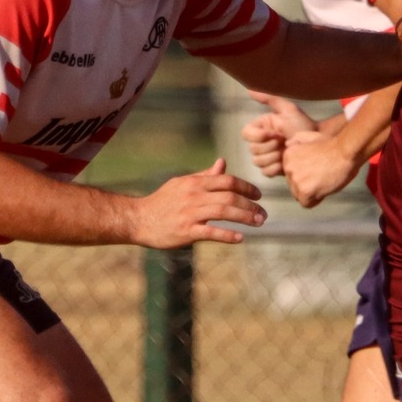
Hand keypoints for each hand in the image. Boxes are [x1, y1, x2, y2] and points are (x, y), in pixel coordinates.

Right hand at [130, 159, 265, 247]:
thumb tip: (223, 163)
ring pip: (224, 212)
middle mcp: (194, 196)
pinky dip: (227, 235)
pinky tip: (240, 238)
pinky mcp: (186, 231)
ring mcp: (190, 213)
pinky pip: (210, 232)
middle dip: (251, 205)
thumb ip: (205, 175)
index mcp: (195, 183)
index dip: (247, 187)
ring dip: (245, 217)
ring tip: (259, 223)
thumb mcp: (183, 183)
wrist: (137, 218)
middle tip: (263, 214)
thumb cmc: (163, 201)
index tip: (258, 195)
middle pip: (230, 196)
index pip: (227, 180)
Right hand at [240, 90, 318, 177]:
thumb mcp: (288, 109)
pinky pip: (266, 172)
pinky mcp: (272, 170)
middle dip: (271, 146)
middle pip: (252, 149)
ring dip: (274, 157)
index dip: (260, 136)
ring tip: (287, 151)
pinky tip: (286, 162)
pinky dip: (276, 168)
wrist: (317, 142)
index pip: (246, 134)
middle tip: (285, 141)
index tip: (277, 133)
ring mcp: (266, 157)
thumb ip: (269, 99)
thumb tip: (249, 89)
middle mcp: (260, 143)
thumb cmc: (304, 125)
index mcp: (260, 129)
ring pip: (258, 162)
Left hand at [279, 129, 361, 206]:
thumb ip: (296, 140)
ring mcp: (296, 180)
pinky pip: (306, 204)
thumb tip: (287, 144)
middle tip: (322, 175)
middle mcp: (288, 168)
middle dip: (308, 184)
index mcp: (288, 155)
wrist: (346, 152)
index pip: (291, 174)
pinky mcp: (305, 191)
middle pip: (293, 186)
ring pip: (299, 196)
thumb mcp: (310, 137)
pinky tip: (324, 189)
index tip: (317, 168)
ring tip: (324, 181)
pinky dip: (316, 200)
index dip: (306, 174)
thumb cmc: (334, 145)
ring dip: (312, 192)